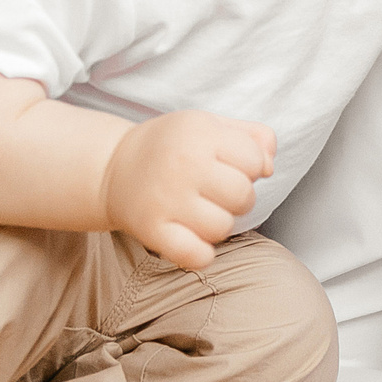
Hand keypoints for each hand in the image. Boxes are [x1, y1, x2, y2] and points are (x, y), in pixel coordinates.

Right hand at [97, 110, 274, 269]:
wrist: (112, 168)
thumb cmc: (171, 147)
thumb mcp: (210, 125)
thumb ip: (252, 136)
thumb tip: (269, 166)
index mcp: (199, 132)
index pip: (254, 160)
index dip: (250, 166)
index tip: (229, 166)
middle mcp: (183, 164)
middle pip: (243, 196)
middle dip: (239, 198)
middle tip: (216, 192)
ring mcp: (166, 199)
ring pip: (223, 227)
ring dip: (219, 224)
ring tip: (200, 211)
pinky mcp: (152, 229)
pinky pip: (195, 255)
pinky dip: (201, 254)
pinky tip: (193, 239)